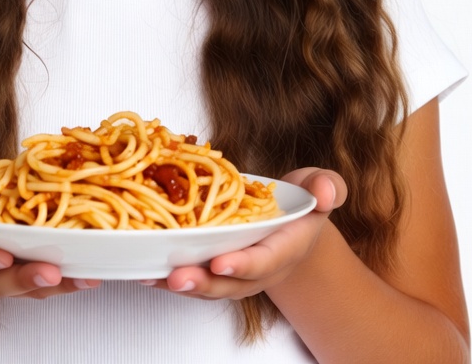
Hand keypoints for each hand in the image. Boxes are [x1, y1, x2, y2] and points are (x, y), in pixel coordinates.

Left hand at [144, 167, 346, 299]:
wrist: (292, 224)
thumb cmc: (304, 202)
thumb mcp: (321, 187)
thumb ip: (327, 187)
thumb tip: (325, 193)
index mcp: (285, 248)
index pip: (264, 260)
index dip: (243, 264)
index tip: (220, 262)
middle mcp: (258, 268)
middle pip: (230, 283)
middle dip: (203, 282)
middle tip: (176, 276)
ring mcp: (235, 272)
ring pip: (207, 285)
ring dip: (179, 284)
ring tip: (153, 276)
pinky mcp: (215, 267)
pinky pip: (192, 276)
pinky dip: (167, 277)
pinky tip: (144, 271)